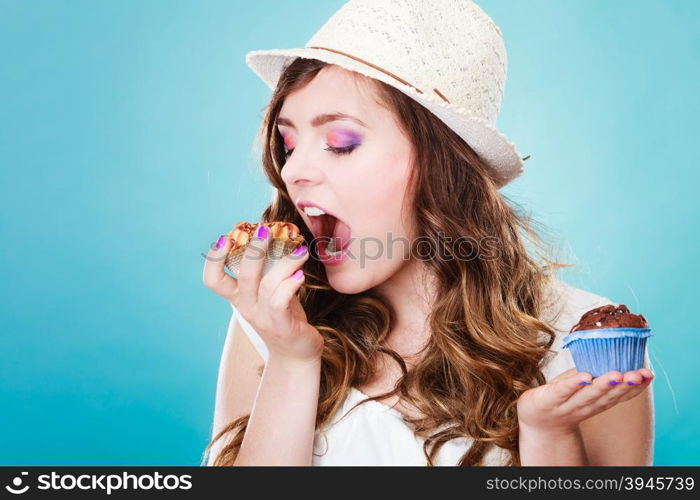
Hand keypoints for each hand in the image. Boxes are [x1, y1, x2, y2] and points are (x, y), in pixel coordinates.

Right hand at [203, 224, 323, 363]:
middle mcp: (246, 307)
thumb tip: (280, 238)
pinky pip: (280, 301)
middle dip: (253, 249)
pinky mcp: (280, 326)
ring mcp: (262, 317)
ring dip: (285, 263)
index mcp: (239, 298)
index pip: (213, 280)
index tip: (224, 238)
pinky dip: (291, 284)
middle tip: (265, 229)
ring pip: (266, 284)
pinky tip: (301, 274)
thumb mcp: (271, 293)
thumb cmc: (285, 318)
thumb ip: (269, 272)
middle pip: (243, 275)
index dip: (214, 259)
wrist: (296, 355)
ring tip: (300, 251)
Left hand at [517, 367, 653, 434]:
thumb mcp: (580, 385)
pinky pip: (563, 391)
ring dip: (604, 385)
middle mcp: (586, 406)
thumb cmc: (560, 397)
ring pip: (588, 395)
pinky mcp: (549, 400)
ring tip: (617, 375)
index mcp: (596, 402)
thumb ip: (595, 372)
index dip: (635, 386)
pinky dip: (574, 384)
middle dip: (625, 385)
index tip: (650, 374)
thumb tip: (612, 347)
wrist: (536, 420)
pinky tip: (585, 376)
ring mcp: (567, 405)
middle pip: (607, 396)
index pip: (619, 395)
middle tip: (638, 375)